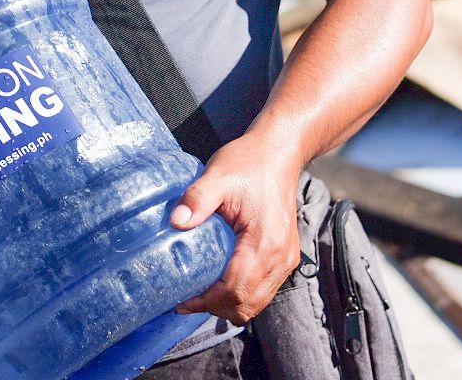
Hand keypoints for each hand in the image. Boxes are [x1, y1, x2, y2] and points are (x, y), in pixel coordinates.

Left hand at [170, 136, 301, 325]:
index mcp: (266, 241)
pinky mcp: (285, 256)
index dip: (207, 302)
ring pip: (257, 302)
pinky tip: (219, 281)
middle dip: (215, 308)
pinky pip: (263, 290)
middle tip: (186, 298)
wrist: (280, 153)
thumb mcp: (218, 175)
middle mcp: (281, 257)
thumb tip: (175, 222)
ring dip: (229, 304)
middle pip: (247, 304)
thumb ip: (197, 199)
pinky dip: (241, 294)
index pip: (236, 290)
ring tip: (200, 292)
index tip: (181, 300)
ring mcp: (286, 259)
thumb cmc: (250, 162)